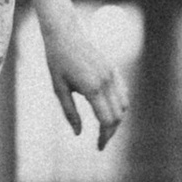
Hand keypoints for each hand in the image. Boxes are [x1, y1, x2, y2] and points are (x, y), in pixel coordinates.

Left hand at [40, 7, 128, 149]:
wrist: (64, 33)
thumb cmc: (57, 61)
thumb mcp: (58, 88)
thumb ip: (69, 112)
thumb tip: (78, 134)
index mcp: (92, 88)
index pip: (106, 120)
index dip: (104, 137)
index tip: (98, 147)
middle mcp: (106, 81)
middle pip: (118, 116)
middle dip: (111, 131)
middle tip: (100, 142)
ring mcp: (112, 74)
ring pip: (124, 105)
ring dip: (117, 119)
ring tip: (104, 129)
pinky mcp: (113, 69)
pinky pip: (123, 93)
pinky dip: (120, 106)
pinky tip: (109, 112)